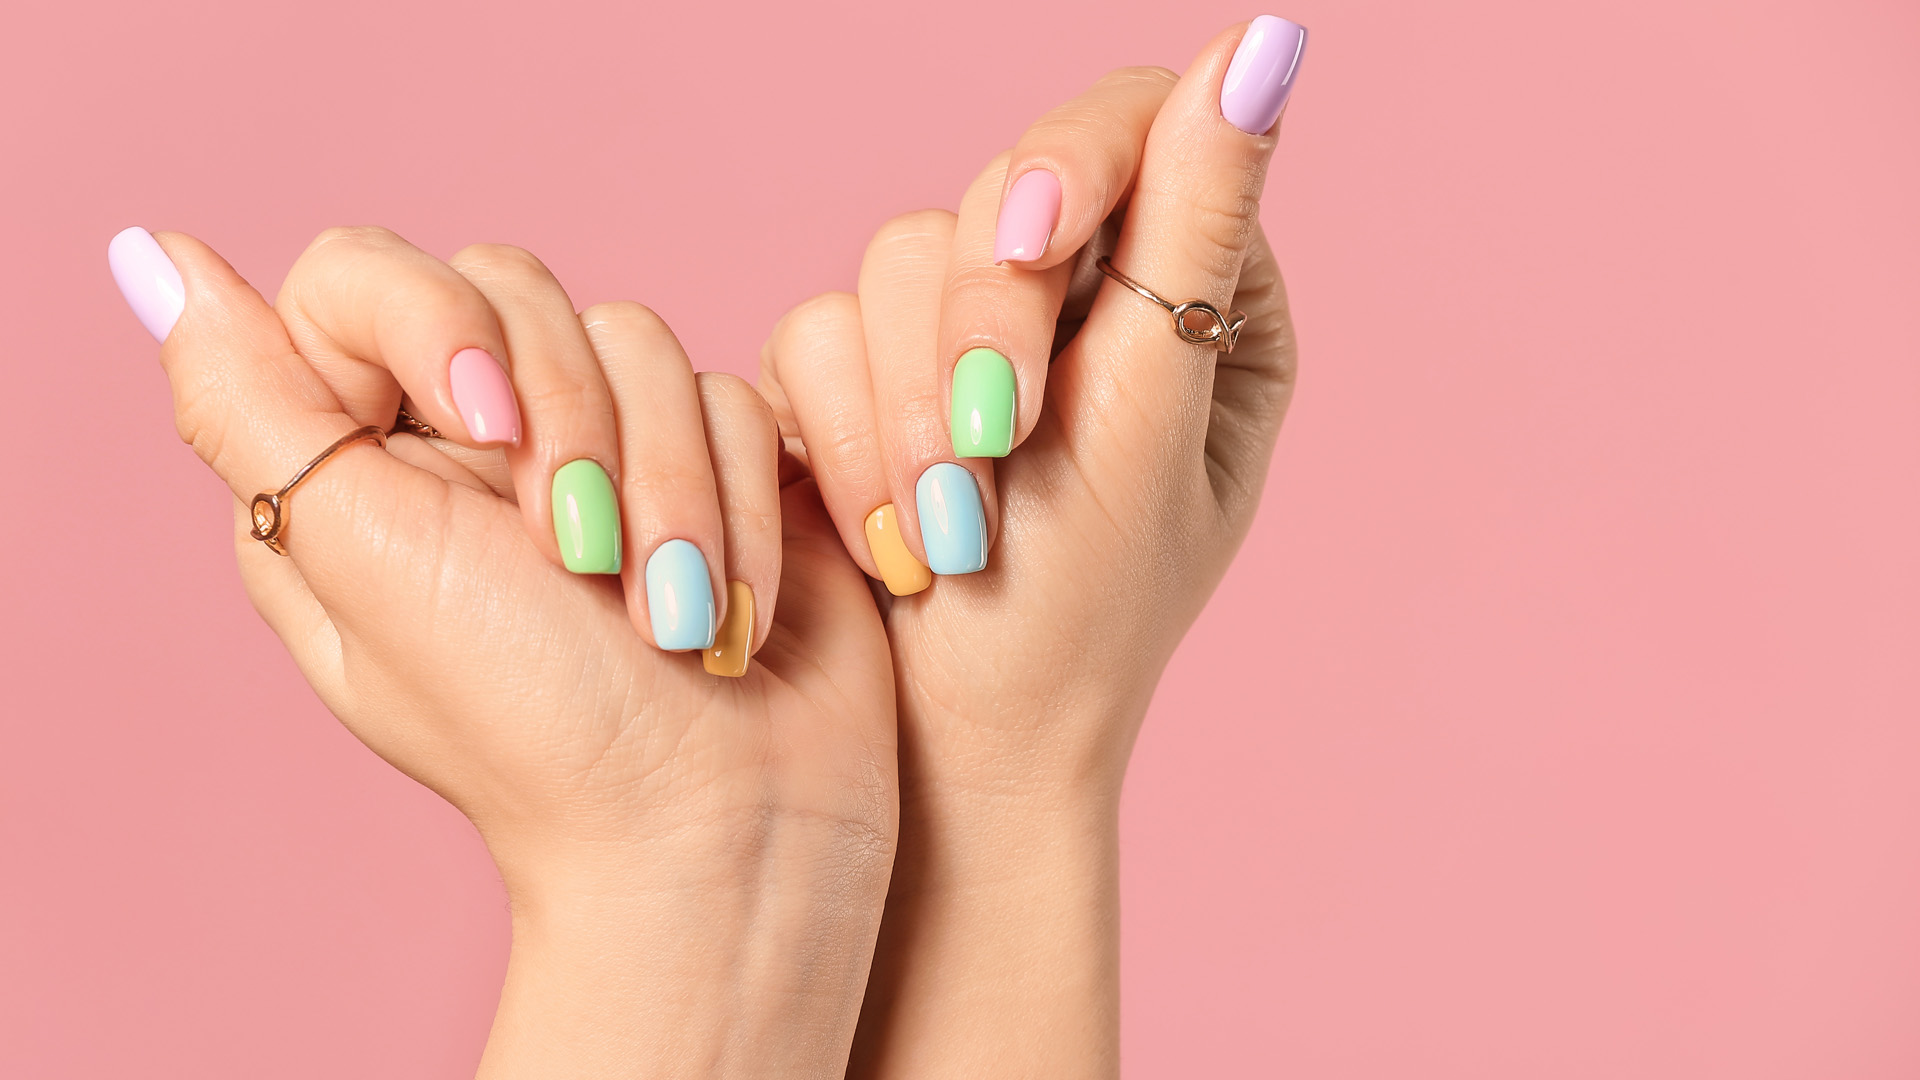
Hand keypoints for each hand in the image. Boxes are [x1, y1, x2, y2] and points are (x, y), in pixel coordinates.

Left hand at [112, 225, 897, 1077]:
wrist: (718, 821)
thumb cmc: (536, 727)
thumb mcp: (366, 564)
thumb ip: (252, 408)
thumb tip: (156, 264)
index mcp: (359, 464)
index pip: (362, 276)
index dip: (435, 323)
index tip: (486, 429)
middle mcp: (477, 442)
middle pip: (517, 288)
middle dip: (574, 426)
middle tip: (579, 560)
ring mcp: (605, 447)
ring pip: (641, 339)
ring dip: (670, 489)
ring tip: (669, 614)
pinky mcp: (715, 463)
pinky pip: (733, 395)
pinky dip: (741, 508)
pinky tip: (729, 607)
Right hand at [756, 18, 1305, 1076]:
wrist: (956, 756)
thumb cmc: (1077, 622)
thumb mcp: (1149, 424)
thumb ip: (1193, 234)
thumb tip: (1268, 43)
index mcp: (1201, 303)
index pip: (1139, 132)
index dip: (1070, 160)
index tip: (1030, 235)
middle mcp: (1087, 305)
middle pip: (1001, 190)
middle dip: (979, 329)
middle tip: (989, 455)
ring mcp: (971, 342)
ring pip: (897, 258)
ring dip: (909, 403)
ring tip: (942, 532)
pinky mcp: (868, 382)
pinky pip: (817, 328)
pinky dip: (847, 432)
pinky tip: (889, 531)